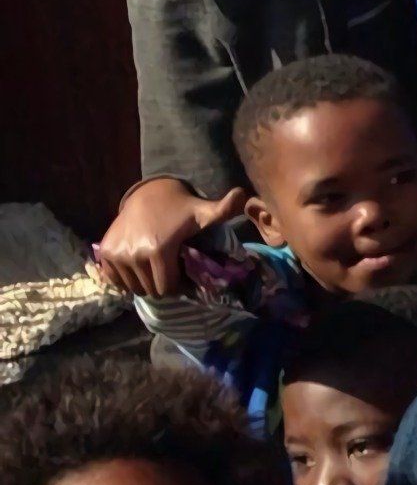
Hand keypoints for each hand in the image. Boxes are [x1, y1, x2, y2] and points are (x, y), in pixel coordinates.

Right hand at [93, 178, 245, 297]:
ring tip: (156, 268)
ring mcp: (117, 254)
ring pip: (134, 287)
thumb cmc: (182, 210)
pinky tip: (138, 267)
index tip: (184, 275)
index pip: (168, 288)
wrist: (149, 195)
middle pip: (152, 289)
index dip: (179, 286)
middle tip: (170, 271)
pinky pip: (115, 280)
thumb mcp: (204, 212)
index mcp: (159, 250)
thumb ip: (224, 210)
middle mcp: (134, 254)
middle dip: (163, 285)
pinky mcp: (105, 252)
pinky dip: (126, 279)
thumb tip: (243, 194)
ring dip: (146, 283)